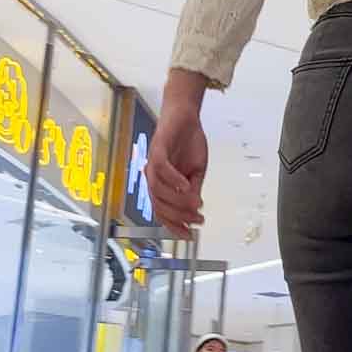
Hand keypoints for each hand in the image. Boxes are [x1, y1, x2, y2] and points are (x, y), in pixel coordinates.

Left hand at [147, 71, 207, 233]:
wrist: (186, 116)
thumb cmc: (189, 143)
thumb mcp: (196, 172)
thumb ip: (193, 190)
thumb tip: (195, 209)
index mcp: (161, 185)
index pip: (163, 212)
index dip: (174, 225)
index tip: (189, 235)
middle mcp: (153, 177)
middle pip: (160, 205)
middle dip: (179, 216)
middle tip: (198, 219)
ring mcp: (153, 164)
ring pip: (158, 191)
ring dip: (177, 201)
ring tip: (196, 204)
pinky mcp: (157, 150)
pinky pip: (161, 169)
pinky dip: (173, 180)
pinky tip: (186, 185)